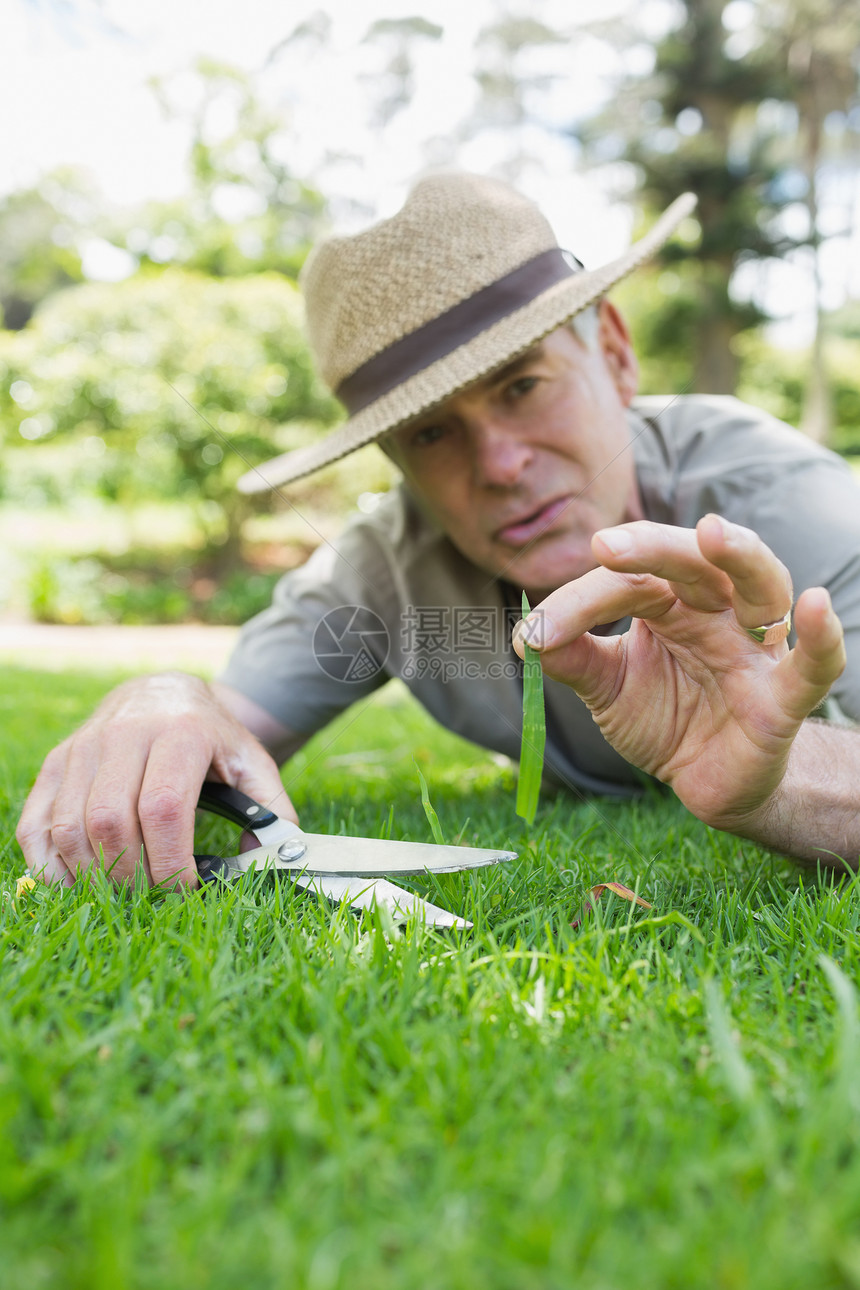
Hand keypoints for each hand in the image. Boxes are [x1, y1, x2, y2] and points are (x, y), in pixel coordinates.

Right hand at [16, 672, 293, 887]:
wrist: (161, 693)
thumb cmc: (211, 737)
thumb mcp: (251, 761)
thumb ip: (272, 808)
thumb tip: (279, 856)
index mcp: (180, 733)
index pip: (164, 807)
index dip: (171, 860)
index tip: (187, 890)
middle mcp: (124, 734)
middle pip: (112, 821)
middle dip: (132, 875)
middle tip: (154, 898)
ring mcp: (83, 748)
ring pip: (71, 827)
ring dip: (93, 875)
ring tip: (124, 894)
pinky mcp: (56, 763)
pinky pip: (36, 824)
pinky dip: (50, 865)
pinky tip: (79, 884)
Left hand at [513, 516, 845, 834]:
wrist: (708, 782)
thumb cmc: (666, 717)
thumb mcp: (607, 686)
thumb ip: (572, 658)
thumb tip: (528, 635)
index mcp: (673, 601)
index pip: (631, 581)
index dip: (583, 600)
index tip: (538, 632)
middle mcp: (719, 611)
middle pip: (696, 561)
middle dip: (655, 547)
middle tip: (608, 544)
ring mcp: (755, 650)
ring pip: (762, 586)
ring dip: (740, 555)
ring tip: (713, 533)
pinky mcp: (783, 699)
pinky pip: (812, 666)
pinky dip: (822, 639)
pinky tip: (816, 605)